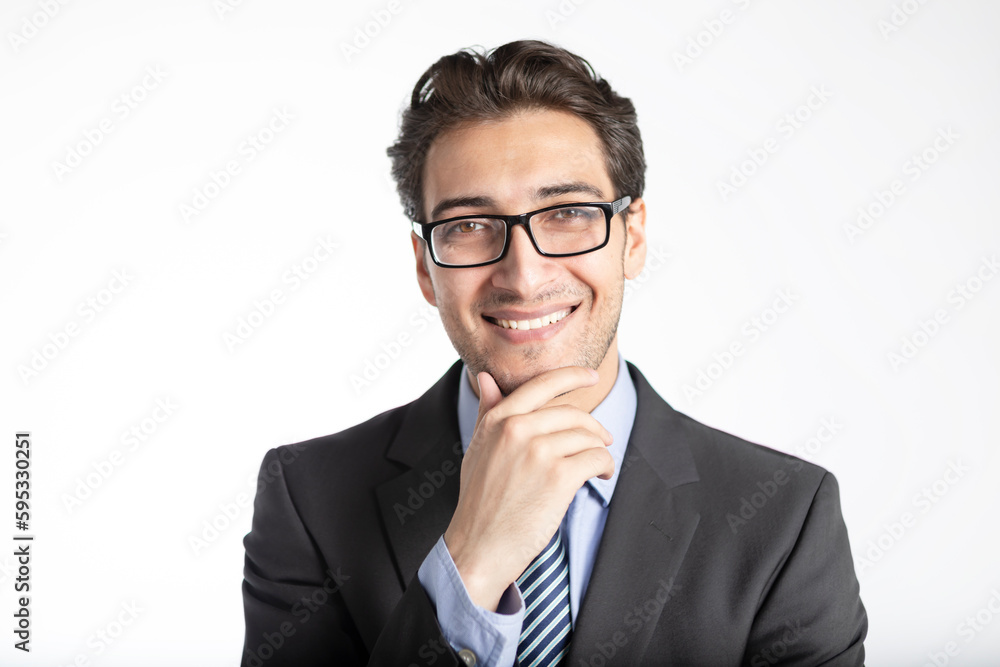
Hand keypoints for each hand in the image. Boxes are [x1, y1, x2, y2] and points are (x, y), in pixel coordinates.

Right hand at [443, 365, 614, 611]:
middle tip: (602, 439)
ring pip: (588, 436)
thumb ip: (487, 412)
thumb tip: (486, 377)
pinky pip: (597, 458)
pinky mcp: (559, 477)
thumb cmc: (478, 502)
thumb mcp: (476, 449)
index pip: (542, 384)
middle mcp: (517, 429)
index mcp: (498, 419)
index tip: (591, 376)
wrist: (479, 547)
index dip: (573, 376)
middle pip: (572, 413)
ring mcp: (539, 451)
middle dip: (593, 427)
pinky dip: (606, 466)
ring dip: (601, 450)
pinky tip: (602, 476)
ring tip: (600, 466)